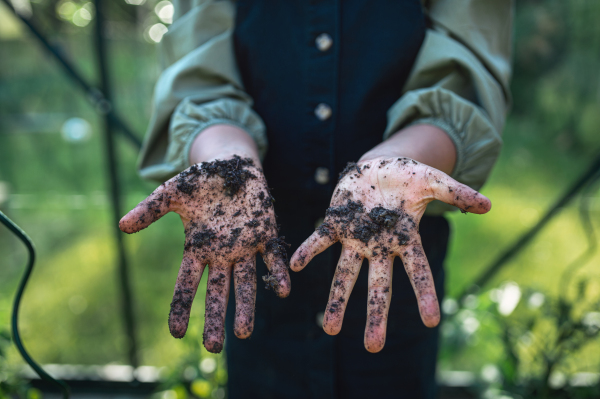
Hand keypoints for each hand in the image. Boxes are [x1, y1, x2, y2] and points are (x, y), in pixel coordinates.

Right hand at [119, 155, 290, 352]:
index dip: (181, 307)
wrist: (233, 164)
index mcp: (198, 248)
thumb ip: (150, 209)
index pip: (187, 284)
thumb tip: (121, 226)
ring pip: (245, 282)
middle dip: (215, 317)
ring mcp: (245, 246)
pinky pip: (272, 258)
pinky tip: (282, 291)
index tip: (176, 333)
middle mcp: (222, 254)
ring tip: (244, 332)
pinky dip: (277, 273)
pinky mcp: (266, 234)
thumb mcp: (172, 193)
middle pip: (217, 291)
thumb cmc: (201, 181)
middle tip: (213, 347)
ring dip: (246, 306)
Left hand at [290, 157, 490, 352]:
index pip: (417, 271)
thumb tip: (489, 205)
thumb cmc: (407, 177)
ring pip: (345, 273)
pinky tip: (293, 265)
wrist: (377, 166)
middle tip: (372, 346)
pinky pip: (320, 240)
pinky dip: (308, 252)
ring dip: (337, 299)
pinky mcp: (336, 223)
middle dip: (375, 314)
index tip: (432, 321)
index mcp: (404, 239)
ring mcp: (355, 237)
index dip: (424, 294)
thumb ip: (457, 194)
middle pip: (379, 285)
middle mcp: (379, 246)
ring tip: (330, 329)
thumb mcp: (434, 181)